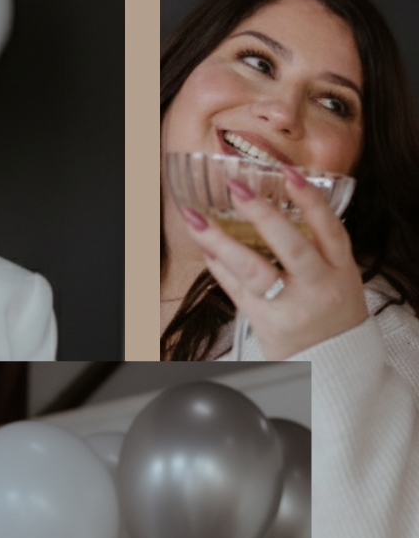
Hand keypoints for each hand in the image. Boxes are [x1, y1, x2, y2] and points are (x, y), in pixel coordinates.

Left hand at [180, 166, 367, 359]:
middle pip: (291, 247)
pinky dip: (218, 266)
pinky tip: (204, 247)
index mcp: (341, 270)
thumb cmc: (333, 312)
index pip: (331, 229)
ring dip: (220, 241)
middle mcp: (318, 288)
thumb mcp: (341, 275)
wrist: (333, 365)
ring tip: (195, 218)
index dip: (310, 200)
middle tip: (236, 187)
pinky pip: (235, 289)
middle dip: (262, 215)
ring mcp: (289, 307)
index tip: (288, 172)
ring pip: (254, 270)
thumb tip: (278, 200)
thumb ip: (316, 243)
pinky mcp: (263, 322)